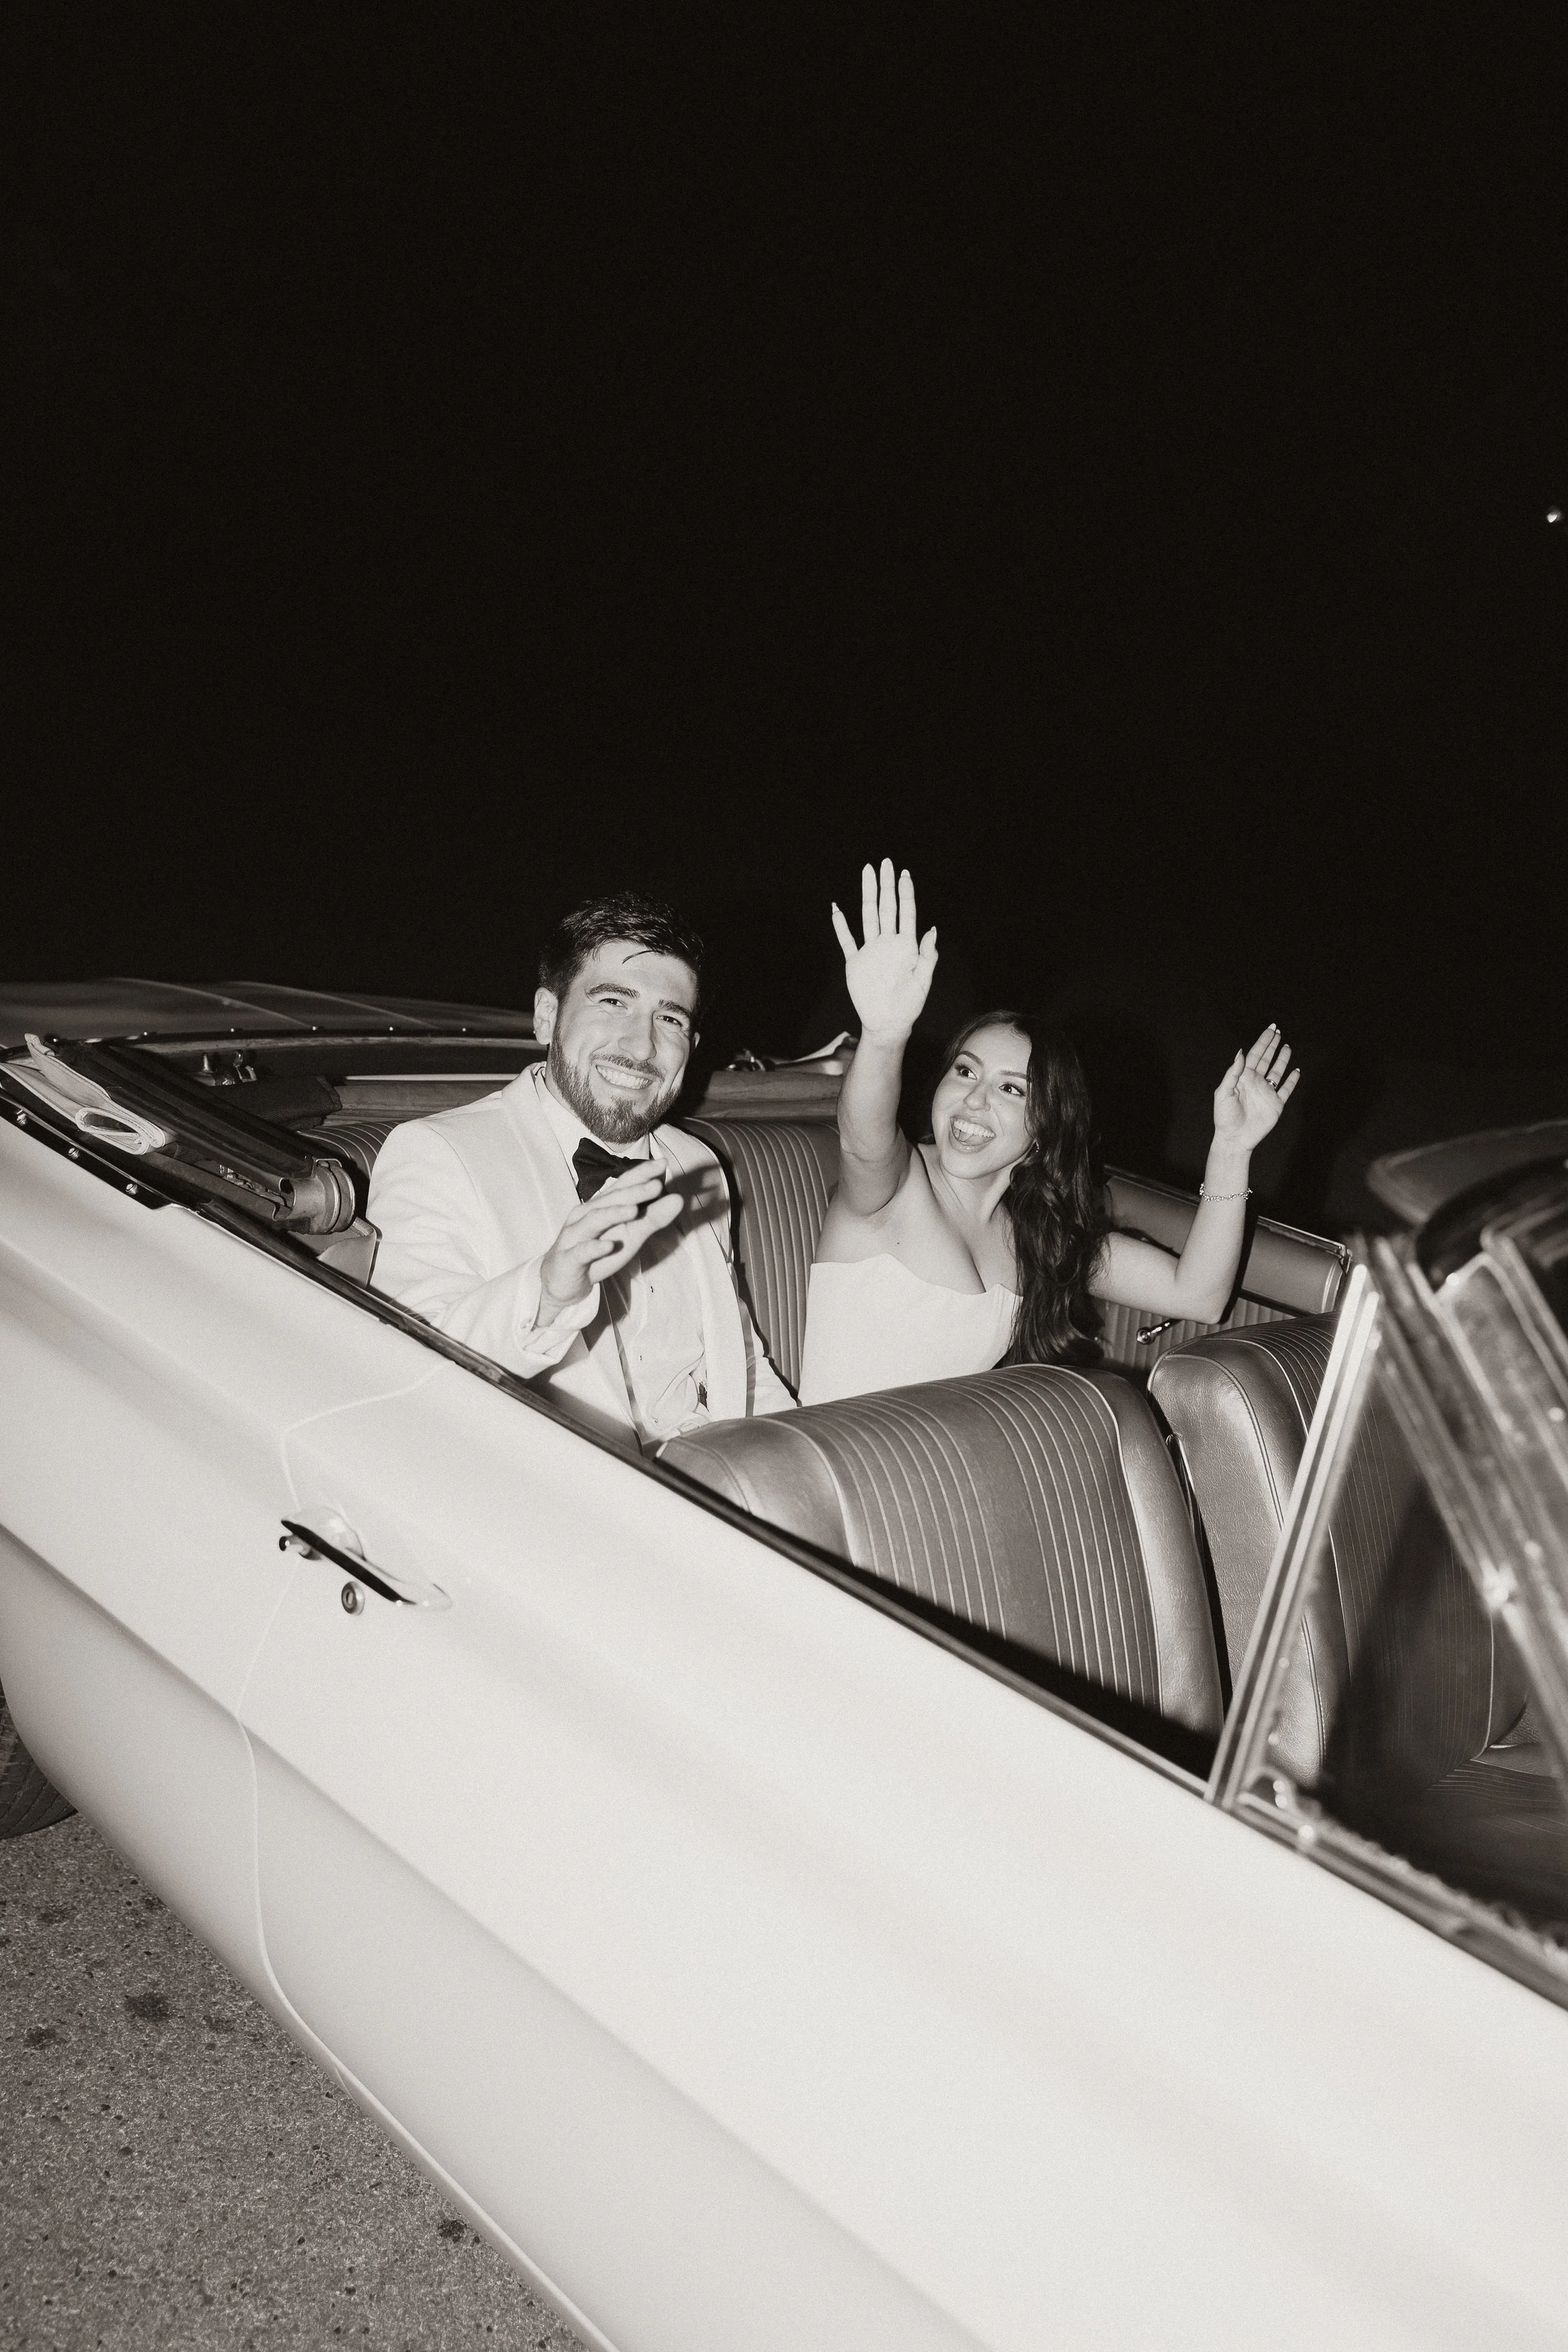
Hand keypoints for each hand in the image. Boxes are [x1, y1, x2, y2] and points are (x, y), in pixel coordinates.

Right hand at [536, 1165, 684, 1321]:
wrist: (563, 1281)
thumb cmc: (598, 1253)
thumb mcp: (630, 1236)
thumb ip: (653, 1218)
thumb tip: (678, 1199)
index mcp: (602, 1206)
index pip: (623, 1185)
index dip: (641, 1174)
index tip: (663, 1163)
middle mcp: (587, 1215)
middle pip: (611, 1200)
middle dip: (633, 1192)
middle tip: (656, 1185)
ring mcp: (576, 1236)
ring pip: (594, 1220)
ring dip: (614, 1214)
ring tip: (635, 1210)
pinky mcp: (569, 1258)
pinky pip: (582, 1251)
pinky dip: (595, 1248)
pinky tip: (608, 1246)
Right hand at [830, 859, 937, 1042]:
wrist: (887, 1023)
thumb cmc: (909, 1005)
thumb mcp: (923, 982)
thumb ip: (927, 956)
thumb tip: (932, 930)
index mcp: (906, 946)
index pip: (906, 913)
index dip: (906, 893)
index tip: (904, 874)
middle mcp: (888, 943)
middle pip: (886, 907)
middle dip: (885, 885)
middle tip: (885, 863)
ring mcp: (870, 951)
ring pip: (867, 916)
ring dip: (867, 895)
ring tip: (866, 873)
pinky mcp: (855, 962)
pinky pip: (846, 940)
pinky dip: (840, 925)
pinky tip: (837, 909)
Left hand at [1212, 1024, 1299, 1151]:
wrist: (1234, 1138)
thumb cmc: (1224, 1117)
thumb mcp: (1223, 1093)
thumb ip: (1233, 1073)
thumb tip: (1241, 1053)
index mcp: (1243, 1077)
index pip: (1255, 1054)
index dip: (1263, 1041)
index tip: (1271, 1029)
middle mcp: (1256, 1082)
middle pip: (1267, 1059)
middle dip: (1272, 1044)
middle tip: (1278, 1030)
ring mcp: (1267, 1093)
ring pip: (1277, 1071)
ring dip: (1282, 1059)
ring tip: (1287, 1046)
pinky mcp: (1276, 1105)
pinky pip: (1286, 1089)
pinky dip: (1292, 1080)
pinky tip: (1296, 1071)